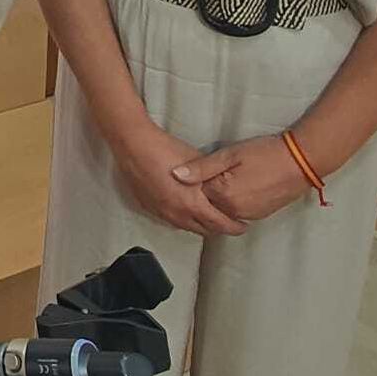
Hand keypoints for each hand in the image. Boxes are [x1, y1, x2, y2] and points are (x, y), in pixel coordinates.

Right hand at [109, 122, 246, 236]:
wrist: (134, 145)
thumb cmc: (165, 150)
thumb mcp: (198, 162)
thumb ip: (212, 179)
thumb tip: (225, 188)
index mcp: (192, 204)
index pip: (220, 225)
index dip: (234, 227)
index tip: (242, 226)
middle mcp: (176, 214)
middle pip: (204, 231)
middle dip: (218, 228)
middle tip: (227, 221)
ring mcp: (160, 212)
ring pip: (186, 227)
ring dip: (199, 224)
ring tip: (207, 215)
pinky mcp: (148, 206)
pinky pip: (170, 220)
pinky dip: (181, 218)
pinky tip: (183, 207)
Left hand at [172, 135, 311, 222]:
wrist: (301, 162)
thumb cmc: (264, 153)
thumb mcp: (230, 155)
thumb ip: (202, 167)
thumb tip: (175, 175)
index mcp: (224, 195)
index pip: (196, 193)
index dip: (192, 181)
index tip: (192, 169)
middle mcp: (234, 211)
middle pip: (208, 205)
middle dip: (202, 193)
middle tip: (206, 175)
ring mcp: (248, 215)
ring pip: (222, 211)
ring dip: (217, 199)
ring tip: (220, 179)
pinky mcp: (260, 215)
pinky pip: (237, 213)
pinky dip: (231, 203)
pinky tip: (234, 187)